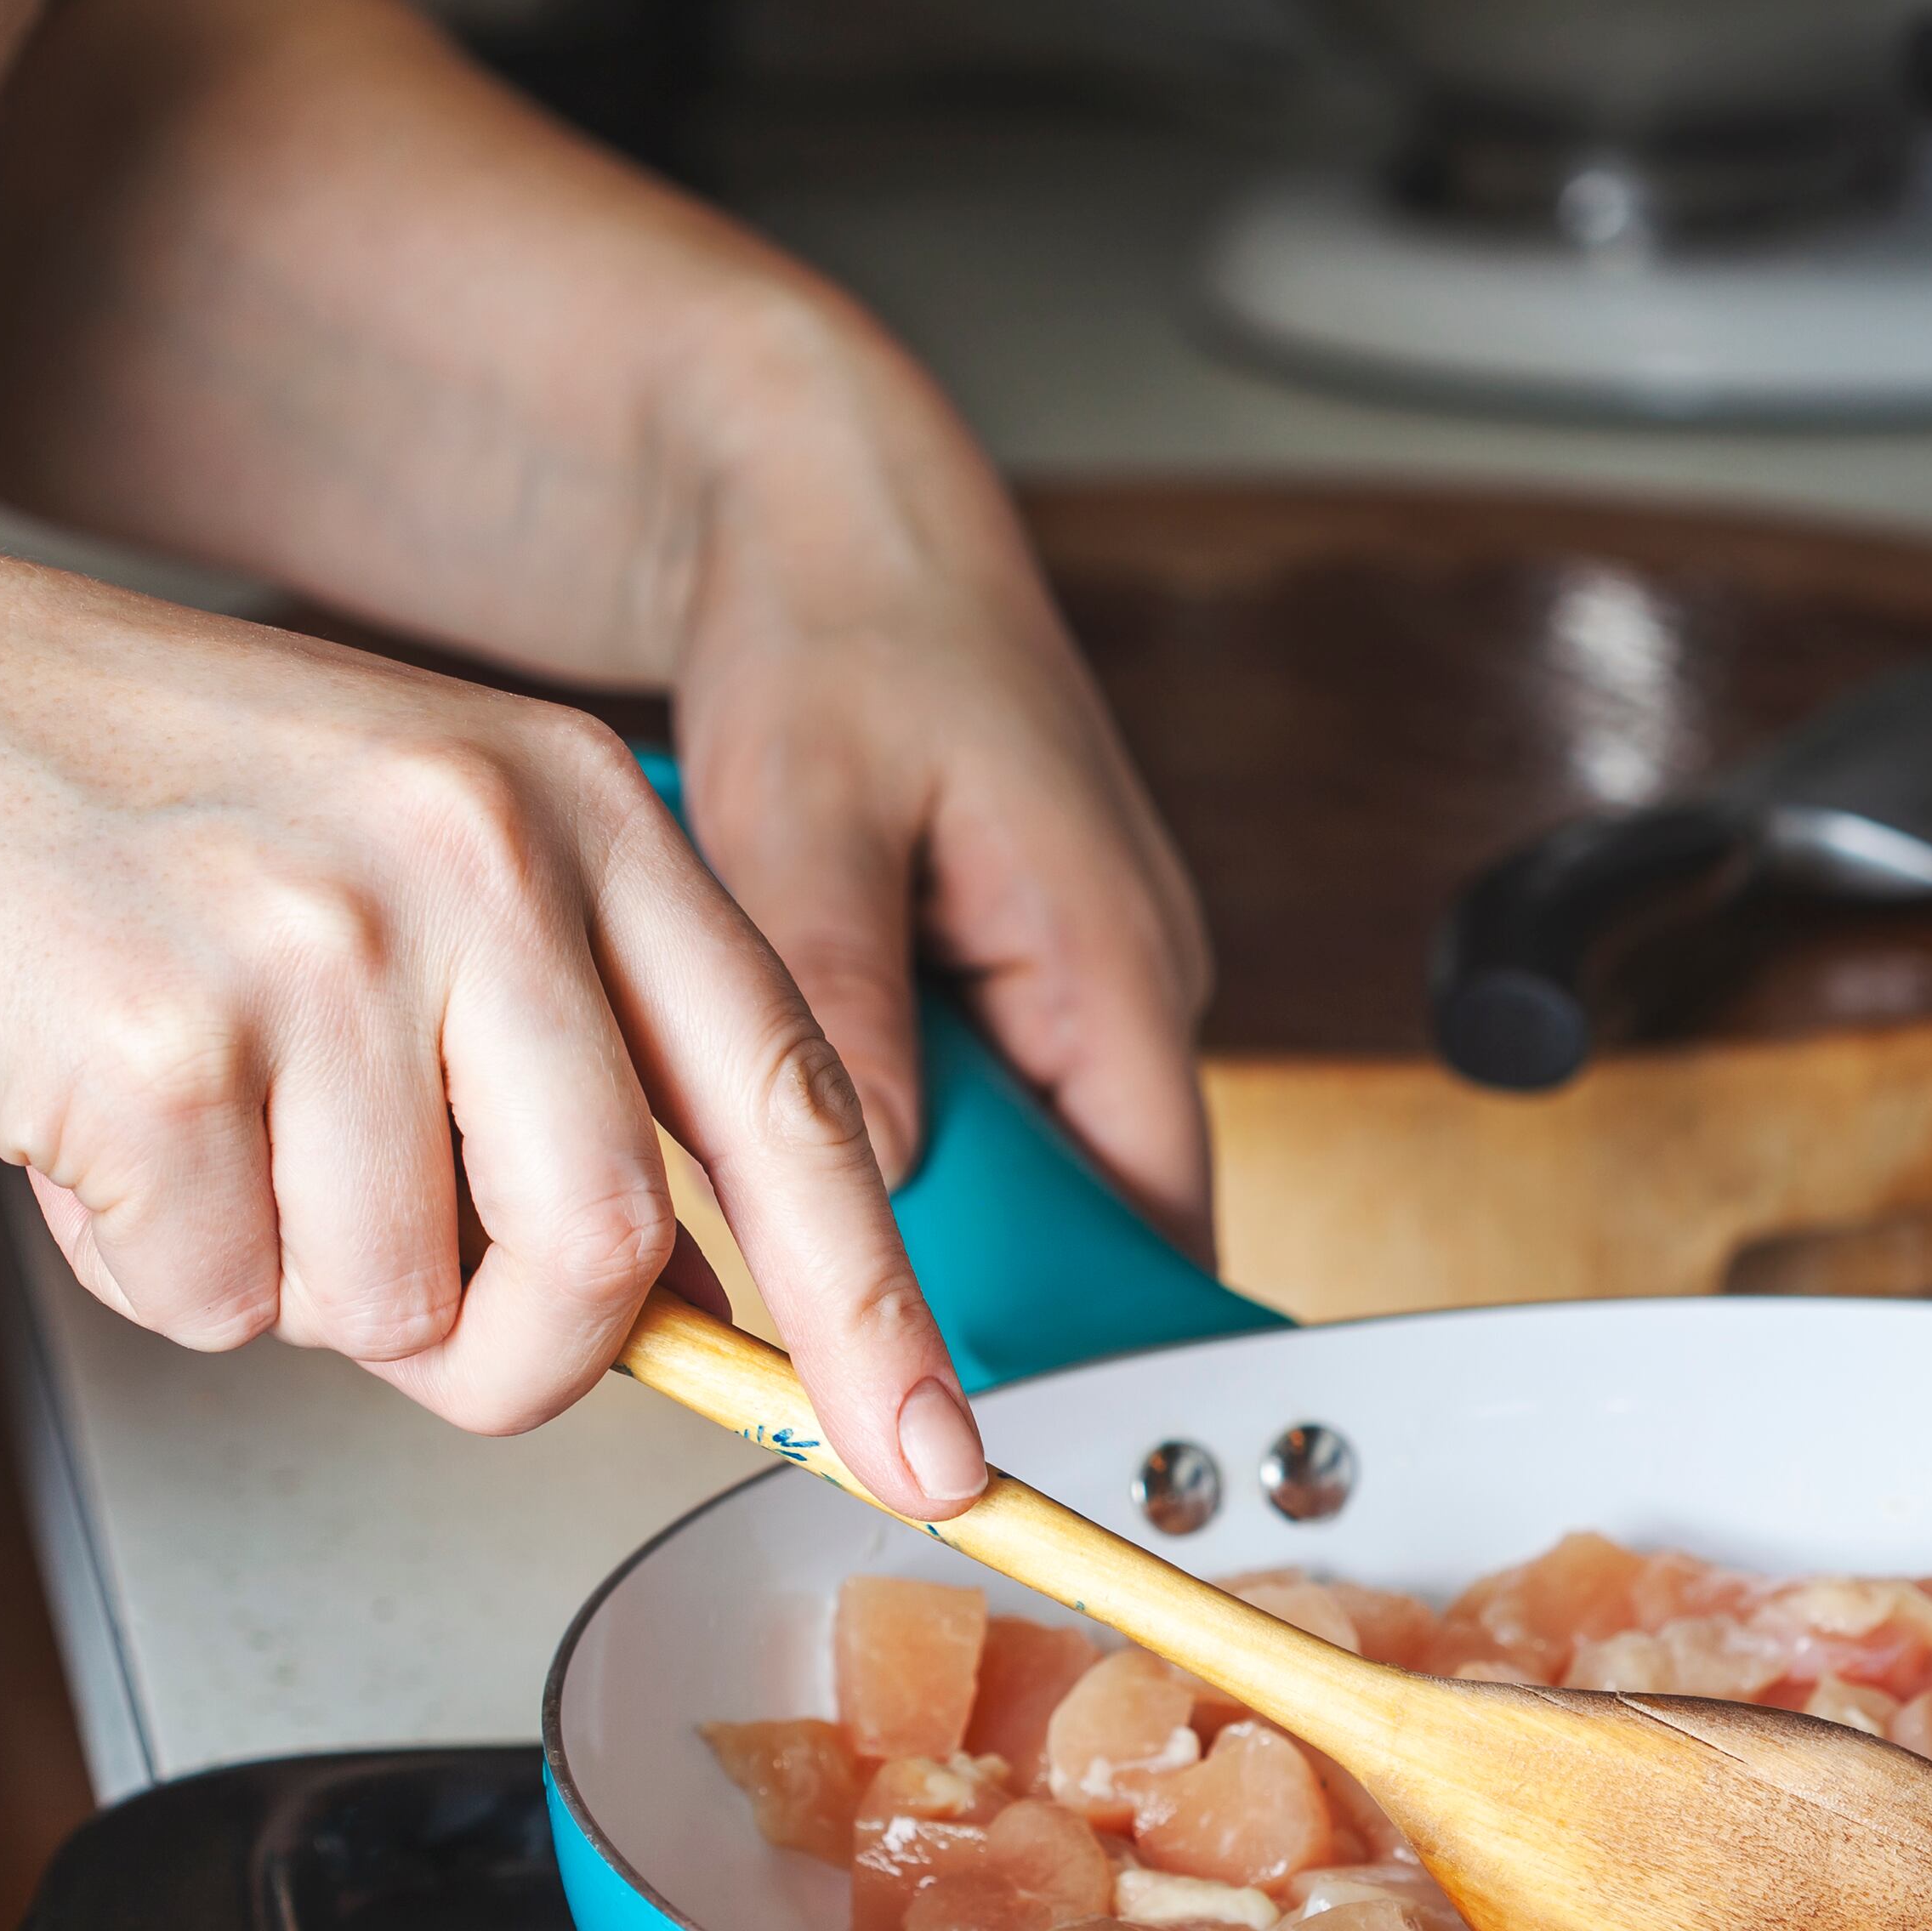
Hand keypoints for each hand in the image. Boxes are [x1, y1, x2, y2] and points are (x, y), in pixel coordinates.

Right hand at [0, 509, 992, 1517]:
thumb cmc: (129, 810)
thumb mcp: (421, 857)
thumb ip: (581, 1056)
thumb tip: (717, 1312)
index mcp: (579, 810)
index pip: (796, 1101)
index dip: (878, 1317)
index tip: (935, 1468)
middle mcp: (480, 853)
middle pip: (610, 1258)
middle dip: (513, 1354)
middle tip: (404, 1305)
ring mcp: (322, 939)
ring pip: (396, 1305)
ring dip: (292, 1283)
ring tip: (202, 1123)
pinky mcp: (155, 1036)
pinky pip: (215, 1294)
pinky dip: (150, 1260)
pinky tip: (95, 1113)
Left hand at [647, 326, 1214, 1250]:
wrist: (835, 502)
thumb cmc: (841, 618)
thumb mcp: (808, 811)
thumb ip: (838, 998)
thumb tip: (866, 1175)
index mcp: (1111, 957)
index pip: (1152, 1222)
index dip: (1086, 1342)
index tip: (988, 1428)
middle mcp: (1124, 984)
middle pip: (1087, 1221)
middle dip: (969, 1292)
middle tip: (821, 1341)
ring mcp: (1075, 979)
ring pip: (1024, 1170)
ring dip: (923, 1212)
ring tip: (779, 1226)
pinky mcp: (1015, 967)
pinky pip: (979, 1103)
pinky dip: (894, 1137)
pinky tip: (787, 1131)